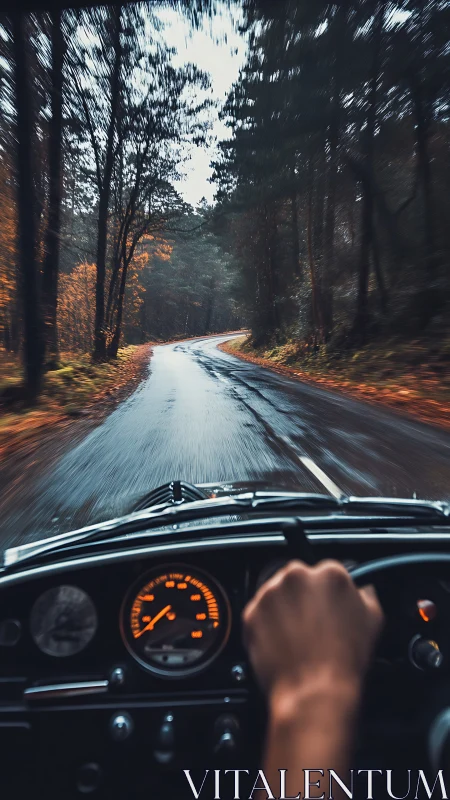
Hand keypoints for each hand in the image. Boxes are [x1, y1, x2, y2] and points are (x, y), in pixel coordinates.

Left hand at [242, 559, 383, 706]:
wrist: (314, 693)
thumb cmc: (344, 662)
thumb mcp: (373, 620)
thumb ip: (365, 593)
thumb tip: (361, 588)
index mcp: (330, 573)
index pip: (326, 571)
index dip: (327, 593)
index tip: (327, 607)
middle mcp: (297, 576)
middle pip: (298, 579)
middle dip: (303, 598)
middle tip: (312, 625)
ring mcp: (270, 593)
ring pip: (277, 595)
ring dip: (284, 610)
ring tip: (297, 639)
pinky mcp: (250, 613)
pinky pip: (259, 615)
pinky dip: (266, 626)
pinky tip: (282, 645)